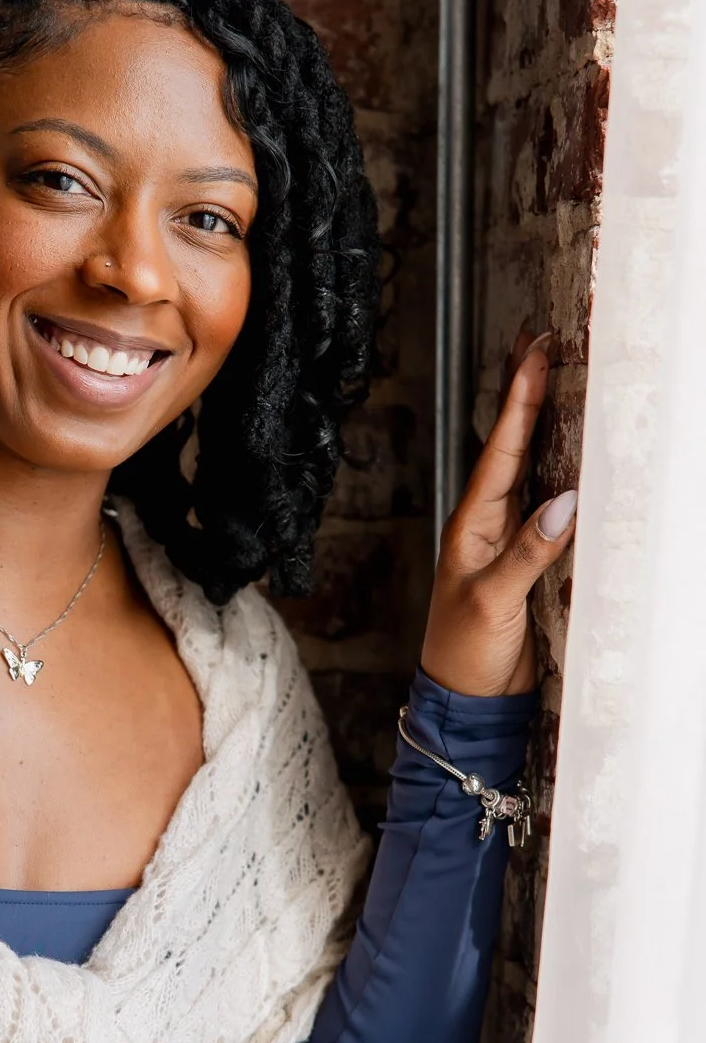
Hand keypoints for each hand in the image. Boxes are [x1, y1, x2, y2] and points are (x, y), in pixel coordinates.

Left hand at [419, 329, 577, 697]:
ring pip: (533, 472)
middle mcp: (489, 523)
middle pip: (513, 447)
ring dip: (547, 427)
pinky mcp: (531, 564)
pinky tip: (579, 454)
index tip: (533, 355)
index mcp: (470, 524)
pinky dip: (566, 476)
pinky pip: (551, 509)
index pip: (500, 452)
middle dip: (528, 396)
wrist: (467, 700)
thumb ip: (526, 553)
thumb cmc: (464, 652)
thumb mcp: (492, 602)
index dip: (518, 403)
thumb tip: (565, 502)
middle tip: (541, 342)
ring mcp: (510, 540)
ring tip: (558, 379)